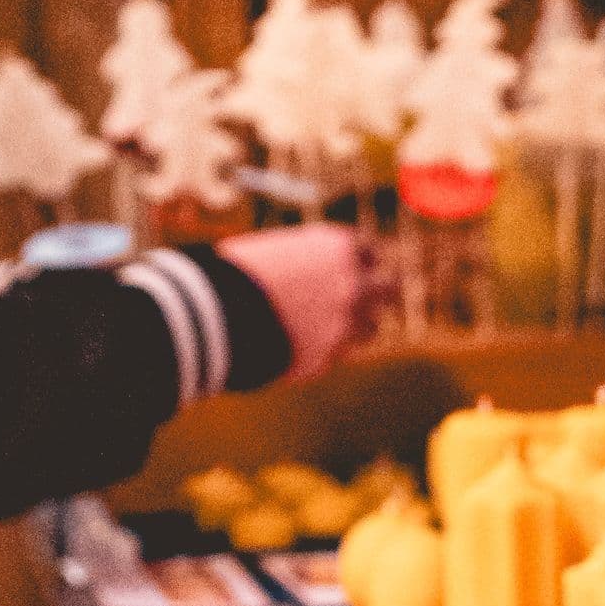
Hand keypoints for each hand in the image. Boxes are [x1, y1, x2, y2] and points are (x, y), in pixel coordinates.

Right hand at [219, 221, 372, 376]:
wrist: (214, 315)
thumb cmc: (233, 273)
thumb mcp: (274, 251)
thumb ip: (306, 261)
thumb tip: (316, 273)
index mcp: (338, 247)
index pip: (370, 251)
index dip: (359, 261)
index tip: (352, 267)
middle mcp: (352, 283)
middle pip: (390, 287)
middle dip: (380, 292)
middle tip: (368, 298)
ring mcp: (345, 324)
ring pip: (371, 327)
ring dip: (355, 326)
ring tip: (325, 326)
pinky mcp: (328, 358)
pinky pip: (336, 354)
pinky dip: (322, 350)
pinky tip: (295, 343)